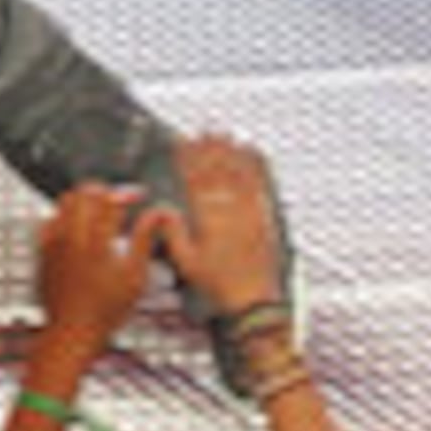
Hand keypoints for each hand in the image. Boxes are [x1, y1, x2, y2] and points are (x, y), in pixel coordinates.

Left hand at [33, 183, 165, 359]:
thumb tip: (156, 214)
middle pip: (85, 191)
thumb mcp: (135, 277)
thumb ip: (144, 239)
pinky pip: (51, 217)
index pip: (110, 199)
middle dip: (105, 191)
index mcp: (97, 243)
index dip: (127, 193)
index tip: (138, 195)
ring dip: (85, 200)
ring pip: (65, 200)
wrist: (72, 332)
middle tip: (118, 202)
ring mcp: (53, 242)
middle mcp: (72, 238)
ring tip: (100, 213)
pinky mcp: (43, 250)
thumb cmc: (105, 311)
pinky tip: (78, 228)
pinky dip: (66, 215)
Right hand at [156, 134, 286, 316]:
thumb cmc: (218, 286)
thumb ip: (173, 232)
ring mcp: (249, 212)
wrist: (252, 301)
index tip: (182, 141)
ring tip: (224, 134)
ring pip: (238, 173)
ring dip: (230, 151)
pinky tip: (253, 153)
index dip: (187, 158)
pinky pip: (259, 184)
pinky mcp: (265, 217)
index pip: (194, 179)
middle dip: (209, 148)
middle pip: (217, 171)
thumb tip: (164, 209)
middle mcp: (229, 210)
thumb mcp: (185, 262)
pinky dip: (255, 165)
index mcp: (207, 219)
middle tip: (204, 129)